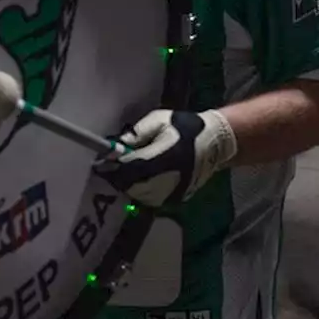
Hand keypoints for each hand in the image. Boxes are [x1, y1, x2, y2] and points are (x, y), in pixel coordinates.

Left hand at [94, 109, 236, 206]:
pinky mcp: (177, 197)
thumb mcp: (161, 120)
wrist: (217, 143)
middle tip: (113, 167)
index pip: (129, 167)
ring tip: (128, 172)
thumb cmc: (188, 127)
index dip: (113, 166)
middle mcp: (167, 177)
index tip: (101, 162)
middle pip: (131, 185)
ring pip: (139, 195)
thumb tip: (116, 145)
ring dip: (130, 185)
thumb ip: (137, 133)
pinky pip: (151, 198)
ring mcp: (173, 190)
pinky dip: (142, 191)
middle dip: (120, 177)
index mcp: (163, 156)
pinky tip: (144, 178)